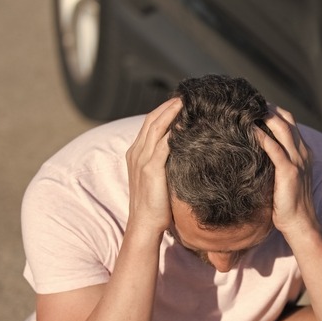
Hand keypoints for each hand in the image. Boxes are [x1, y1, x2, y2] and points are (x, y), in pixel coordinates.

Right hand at [125, 98, 181, 236]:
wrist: (144, 224)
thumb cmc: (155, 205)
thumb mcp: (157, 177)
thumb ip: (165, 162)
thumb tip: (184, 150)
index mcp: (136, 153)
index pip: (149, 124)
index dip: (164, 111)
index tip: (180, 102)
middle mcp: (136, 153)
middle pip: (151, 120)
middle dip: (168, 106)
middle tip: (185, 96)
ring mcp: (142, 160)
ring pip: (156, 128)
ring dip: (171, 113)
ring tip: (185, 102)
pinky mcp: (151, 169)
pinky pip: (163, 145)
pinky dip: (173, 132)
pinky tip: (185, 125)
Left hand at [256, 105, 318, 238]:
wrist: (301, 224)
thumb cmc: (289, 205)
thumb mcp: (285, 179)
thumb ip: (276, 164)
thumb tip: (255, 155)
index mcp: (304, 152)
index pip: (290, 123)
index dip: (274, 111)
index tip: (255, 106)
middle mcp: (303, 153)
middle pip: (287, 120)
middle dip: (268, 108)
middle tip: (248, 102)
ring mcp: (298, 161)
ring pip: (282, 128)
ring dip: (265, 116)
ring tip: (246, 109)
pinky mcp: (289, 171)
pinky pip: (274, 148)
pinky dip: (262, 136)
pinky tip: (250, 130)